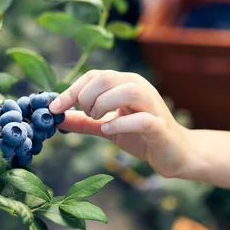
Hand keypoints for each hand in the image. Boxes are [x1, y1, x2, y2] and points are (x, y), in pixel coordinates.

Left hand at [49, 70, 193, 178]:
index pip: (94, 75)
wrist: (174, 154)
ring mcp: (152, 106)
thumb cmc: (142, 136)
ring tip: (98, 120)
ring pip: (127, 90)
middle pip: (107, 78)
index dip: (71, 90)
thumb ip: (84, 121)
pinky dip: (121, 123)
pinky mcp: (160, 127)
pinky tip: (108, 129)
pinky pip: (141, 119)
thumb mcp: (107, 127)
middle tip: (87, 115)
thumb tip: (56, 118)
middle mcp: (140, 88)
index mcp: (126, 84)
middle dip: (87, 97)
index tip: (54, 108)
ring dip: (104, 105)